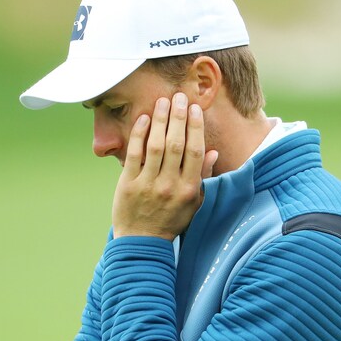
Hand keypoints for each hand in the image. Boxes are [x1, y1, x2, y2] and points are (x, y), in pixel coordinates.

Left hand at [112, 93, 217, 239]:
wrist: (142, 242)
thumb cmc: (171, 220)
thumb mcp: (194, 203)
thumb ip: (203, 177)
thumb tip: (212, 150)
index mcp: (189, 190)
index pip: (195, 152)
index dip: (195, 127)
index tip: (195, 109)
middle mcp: (170, 186)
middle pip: (176, 144)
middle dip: (178, 117)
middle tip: (179, 97)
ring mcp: (148, 185)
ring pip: (156, 146)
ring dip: (160, 121)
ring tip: (162, 102)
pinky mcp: (128, 185)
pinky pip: (134, 154)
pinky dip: (139, 134)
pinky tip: (143, 118)